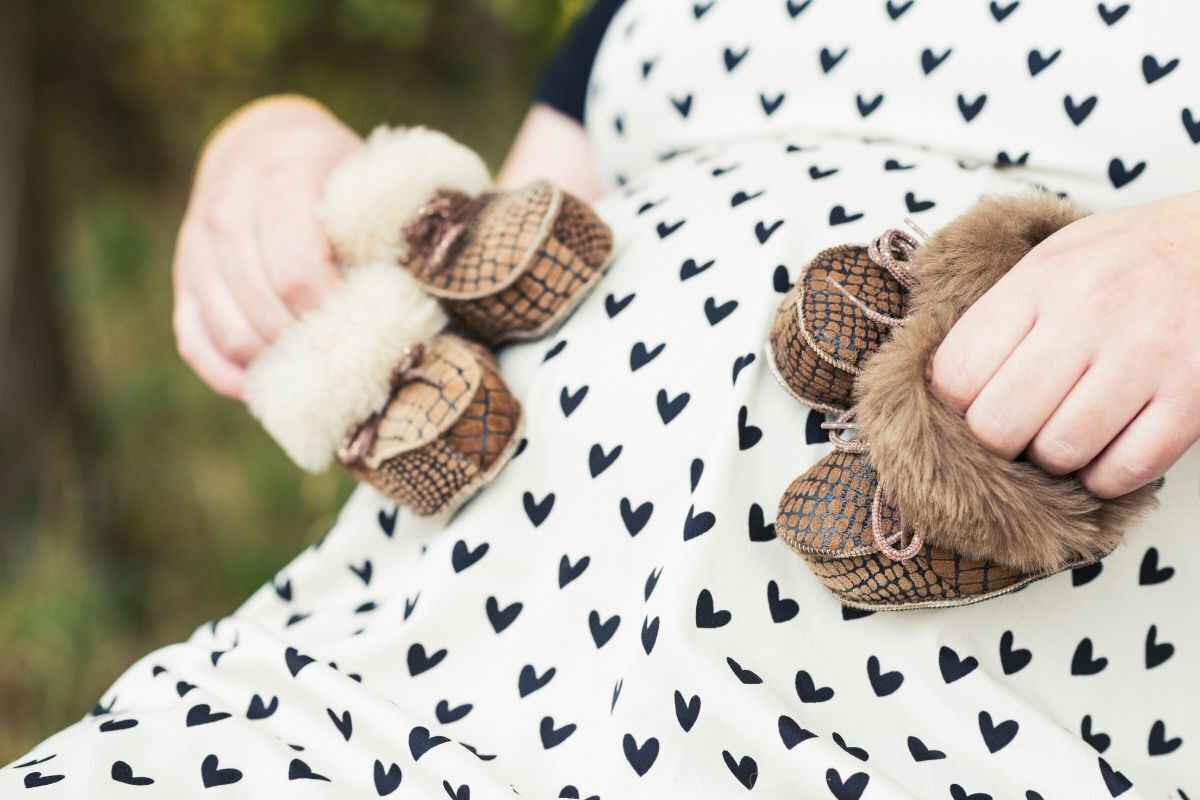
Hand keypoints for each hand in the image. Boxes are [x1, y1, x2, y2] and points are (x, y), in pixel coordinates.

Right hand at [172, 96, 361, 399]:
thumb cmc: (331, 172)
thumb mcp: (361, 177)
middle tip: (353, 365)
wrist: (259, 144)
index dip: (334, 313)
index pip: (298, 273)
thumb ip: (383, 224)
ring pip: (230, 335)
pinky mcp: (182, 283)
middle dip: (311, 347)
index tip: (372, 330)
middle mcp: (226, 216)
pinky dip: (230, 377)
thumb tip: (421, 291)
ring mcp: (195, 252)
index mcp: (279, 183)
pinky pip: (196, 345)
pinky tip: (271, 390)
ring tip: (320, 380)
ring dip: (276, 368)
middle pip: (264, 312)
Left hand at [931, 191, 1199, 497]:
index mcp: (1040, 282)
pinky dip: (1105, 477)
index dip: (956, 404)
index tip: (976, 400)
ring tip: (1066, 432)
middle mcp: (1089, 316)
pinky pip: (1124, 472)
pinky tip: (1106, 449)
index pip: (954, 375)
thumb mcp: (1051, 261)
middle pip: (999, 426)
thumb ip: (998, 318)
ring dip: (1054, 459)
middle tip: (1019, 427)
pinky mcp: (1192, 400)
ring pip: (1059, 454)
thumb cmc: (1125, 259)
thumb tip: (941, 388)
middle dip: (999, 441)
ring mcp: (1146, 358)